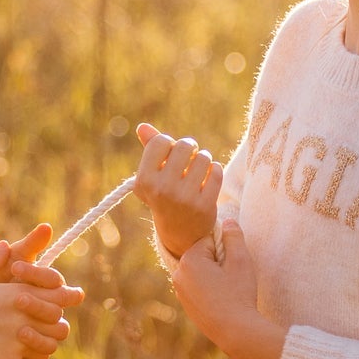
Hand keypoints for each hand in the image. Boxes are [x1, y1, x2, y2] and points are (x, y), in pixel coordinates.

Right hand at [0, 233, 83, 358]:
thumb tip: (5, 246)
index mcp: (17, 293)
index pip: (59, 296)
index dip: (67, 298)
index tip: (68, 300)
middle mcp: (22, 317)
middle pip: (59, 325)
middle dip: (56, 327)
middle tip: (47, 328)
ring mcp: (16, 341)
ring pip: (49, 348)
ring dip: (44, 346)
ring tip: (33, 346)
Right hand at [133, 123, 223, 258]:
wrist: (180, 232)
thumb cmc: (164, 195)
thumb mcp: (152, 175)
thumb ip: (149, 149)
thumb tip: (142, 126)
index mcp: (144, 180)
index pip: (161, 141)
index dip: (170, 143)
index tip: (172, 154)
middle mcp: (161, 189)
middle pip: (185, 145)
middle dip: (191, 148)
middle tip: (190, 158)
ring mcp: (183, 198)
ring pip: (204, 157)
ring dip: (204, 160)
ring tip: (199, 170)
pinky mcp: (204, 206)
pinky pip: (216, 171)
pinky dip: (214, 172)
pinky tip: (208, 180)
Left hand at [172, 220, 284, 358]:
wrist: (235, 331)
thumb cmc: (239, 294)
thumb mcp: (241, 260)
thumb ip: (234, 236)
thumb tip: (227, 220)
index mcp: (189, 260)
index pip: (209, 240)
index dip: (226, 249)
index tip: (234, 264)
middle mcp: (178, 273)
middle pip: (203, 255)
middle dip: (218, 261)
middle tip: (232, 278)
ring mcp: (179, 291)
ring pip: (201, 271)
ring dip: (214, 275)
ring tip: (228, 290)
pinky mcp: (185, 304)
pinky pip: (198, 287)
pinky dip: (210, 289)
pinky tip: (222, 301)